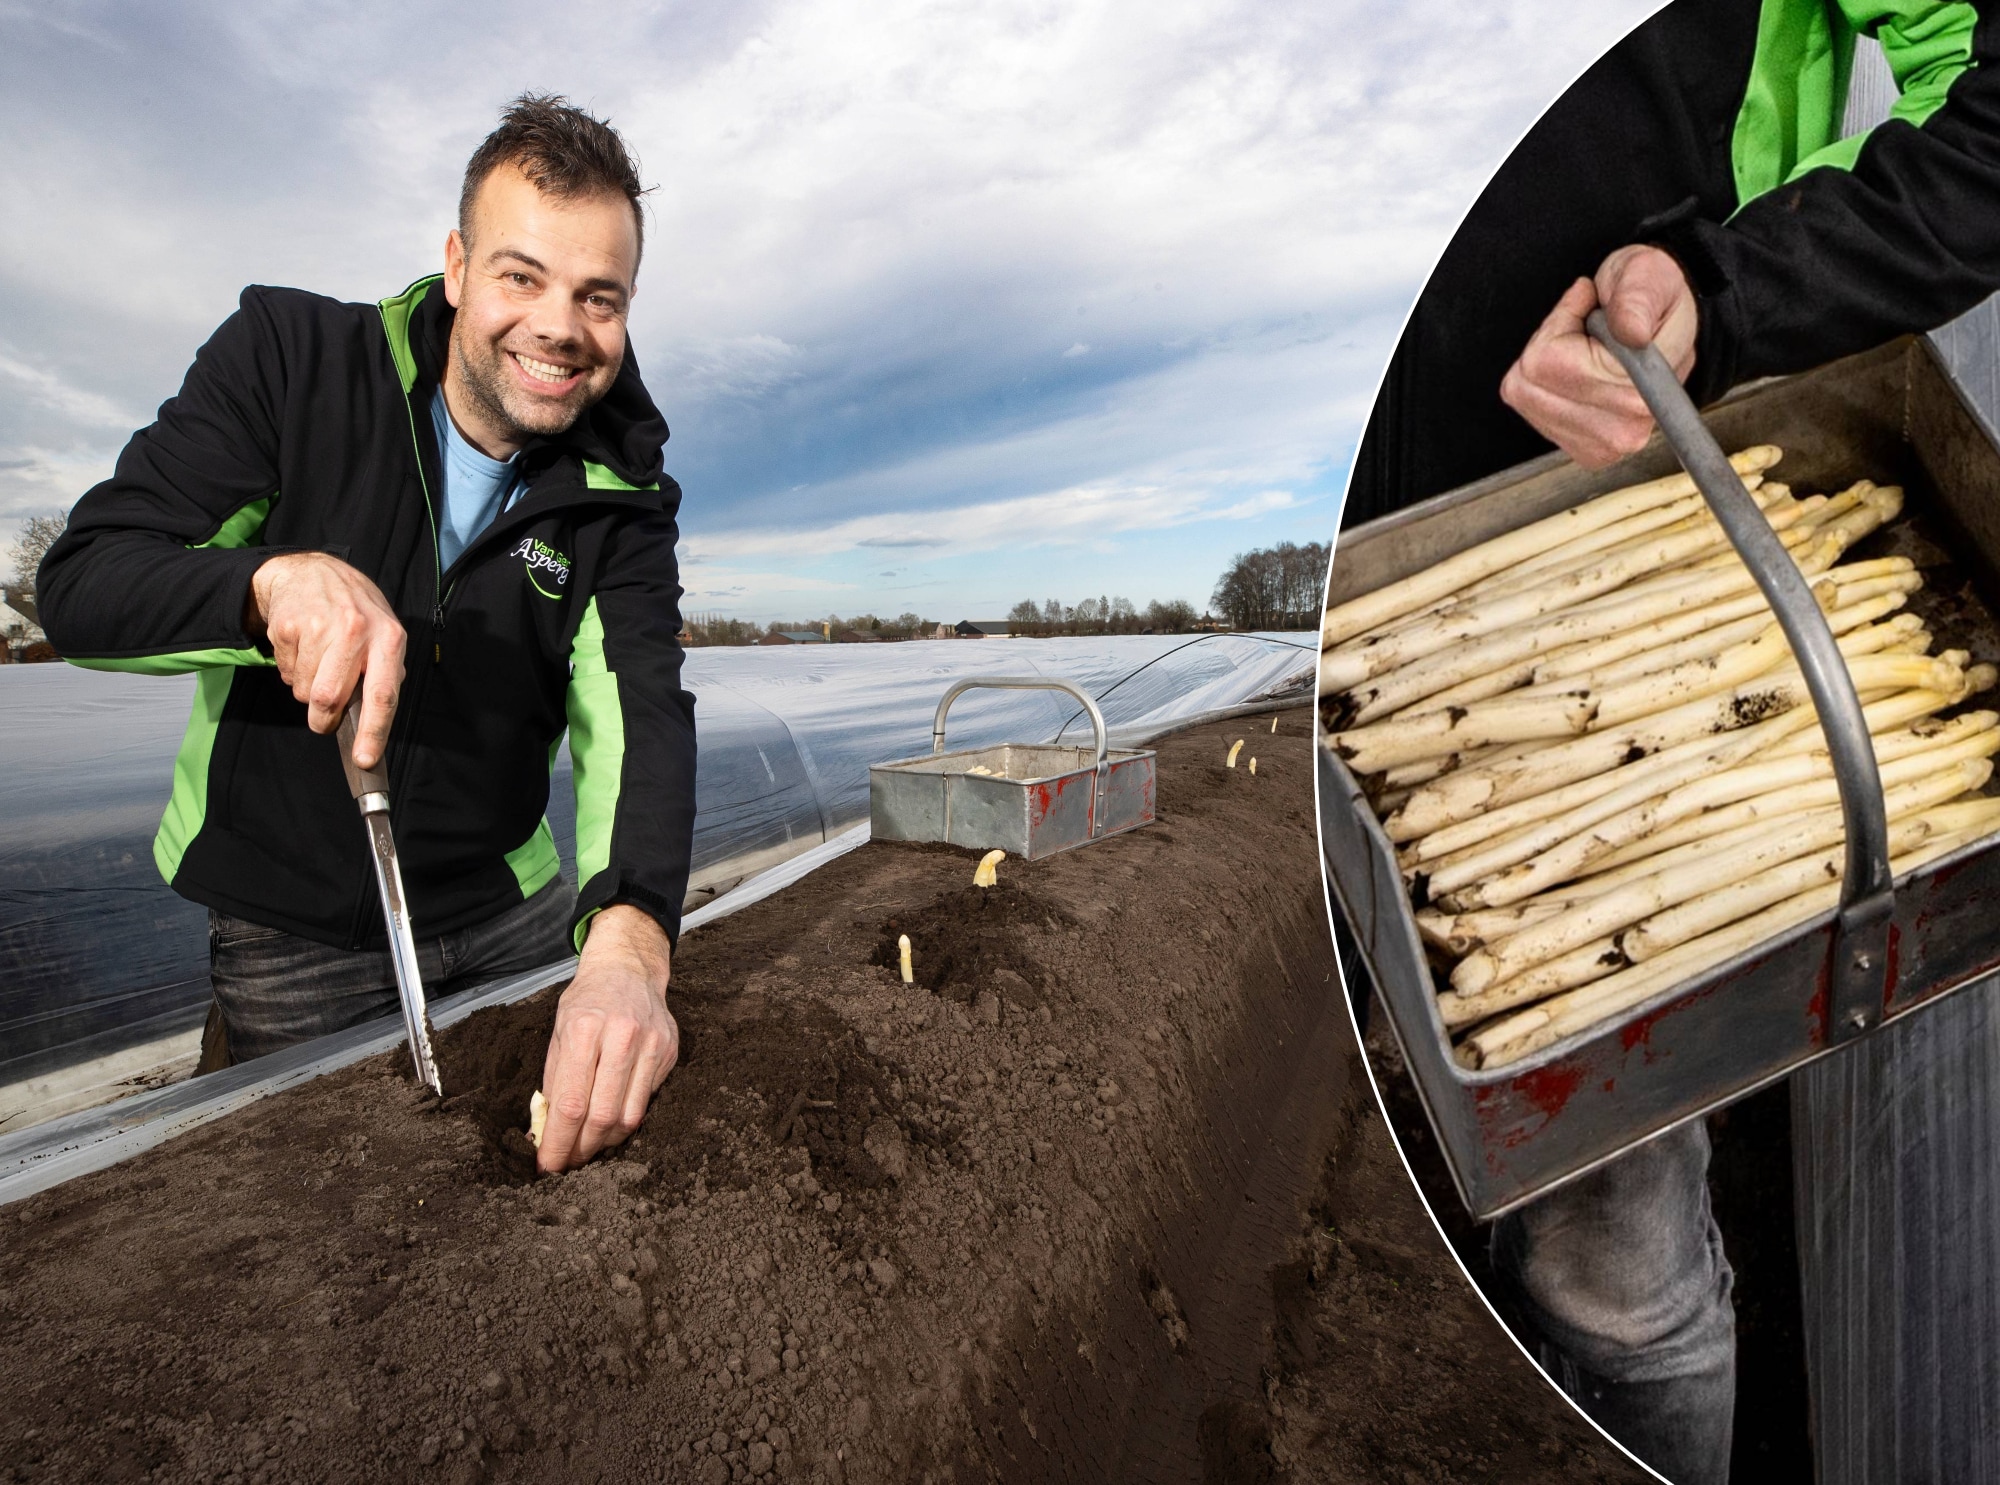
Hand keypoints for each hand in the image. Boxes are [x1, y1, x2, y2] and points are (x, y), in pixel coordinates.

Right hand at [247, 552, 405, 767]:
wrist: (312, 572)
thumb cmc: (354, 612)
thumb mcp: (383, 633)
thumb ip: (385, 673)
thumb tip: (377, 720)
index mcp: (389, 638)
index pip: (383, 695)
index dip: (373, 732)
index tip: (364, 759)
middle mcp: (356, 630)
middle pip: (330, 699)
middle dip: (322, 718)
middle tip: (323, 716)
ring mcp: (319, 626)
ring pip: (304, 690)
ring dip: (306, 689)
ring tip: (317, 663)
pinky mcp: (289, 626)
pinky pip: (286, 671)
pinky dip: (292, 670)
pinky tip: (302, 647)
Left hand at [537, 905, 678, 1172]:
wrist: (627, 968)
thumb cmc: (587, 1002)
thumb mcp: (559, 1032)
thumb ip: (555, 1081)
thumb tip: (545, 1132)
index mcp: (584, 1028)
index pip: (570, 1103)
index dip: (558, 1142)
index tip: (548, 1165)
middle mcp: (621, 1035)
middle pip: (602, 1115)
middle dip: (581, 1149)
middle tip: (568, 1163)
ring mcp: (651, 1043)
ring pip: (629, 1115)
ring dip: (605, 1141)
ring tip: (588, 1146)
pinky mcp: (668, 1051)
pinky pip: (646, 1101)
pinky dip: (626, 1119)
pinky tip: (611, 1121)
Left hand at [1500, 245, 1697, 468]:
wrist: (1665, 322)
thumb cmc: (1654, 297)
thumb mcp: (1649, 275)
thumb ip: (1638, 299)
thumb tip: (1630, 332)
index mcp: (1642, 393)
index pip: (1551, 361)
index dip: (1561, 324)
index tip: (1591, 307)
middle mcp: (1623, 432)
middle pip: (1531, 378)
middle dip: (1551, 340)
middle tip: (1589, 327)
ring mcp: (1601, 446)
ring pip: (1524, 392)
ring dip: (1545, 361)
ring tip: (1584, 346)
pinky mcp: (1581, 449)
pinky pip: (1526, 403)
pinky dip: (1540, 380)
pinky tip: (1575, 369)